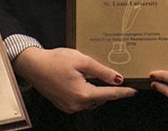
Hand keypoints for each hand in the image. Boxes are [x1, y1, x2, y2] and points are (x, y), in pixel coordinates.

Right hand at [13, 46, 136, 113]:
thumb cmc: (56, 60)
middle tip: (108, 75)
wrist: (34, 65)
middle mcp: (76, 105)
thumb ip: (102, 71)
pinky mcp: (64, 105)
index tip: (133, 91)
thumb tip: (117, 79)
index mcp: (83, 94)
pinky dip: (85, 93)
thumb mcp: (82, 61)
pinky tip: (80, 80)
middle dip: (106, 88)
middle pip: (100, 98)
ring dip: (95, 91)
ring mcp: (69, 107)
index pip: (109, 94)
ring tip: (89, 75)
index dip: (123, 92)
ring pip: (91, 101)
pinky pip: (81, 101)